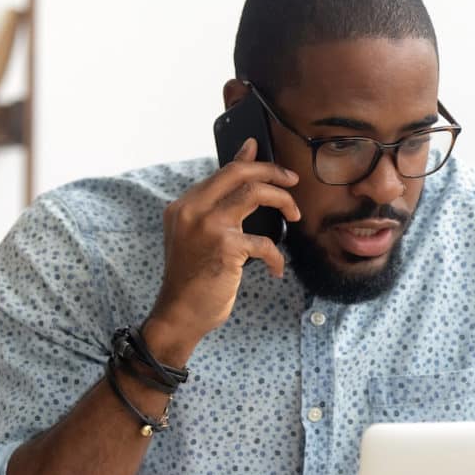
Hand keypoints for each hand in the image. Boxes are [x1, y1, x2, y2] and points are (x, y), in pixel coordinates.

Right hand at [147, 138, 300, 356]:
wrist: (179, 314)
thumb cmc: (193, 278)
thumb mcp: (197, 236)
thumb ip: (216, 207)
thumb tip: (243, 163)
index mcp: (184, 205)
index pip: (223, 172)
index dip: (251, 162)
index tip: (269, 160)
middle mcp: (192, 210)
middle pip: (237, 173)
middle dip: (271, 171)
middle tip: (292, 179)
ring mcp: (208, 226)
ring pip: (254, 193)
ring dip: (283, 201)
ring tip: (294, 215)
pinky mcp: (225, 247)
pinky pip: (264, 242)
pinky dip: (275, 256)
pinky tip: (275, 268)